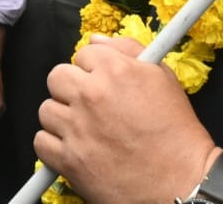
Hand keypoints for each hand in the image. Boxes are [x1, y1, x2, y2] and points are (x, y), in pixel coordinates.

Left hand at [35, 35, 208, 202]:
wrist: (181, 181)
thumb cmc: (176, 133)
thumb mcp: (162, 79)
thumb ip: (128, 49)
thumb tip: (97, 41)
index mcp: (115, 71)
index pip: (83, 53)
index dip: (92, 68)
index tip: (100, 81)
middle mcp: (92, 95)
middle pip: (57, 77)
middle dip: (71, 88)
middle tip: (88, 102)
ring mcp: (77, 128)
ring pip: (46, 109)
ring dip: (62, 117)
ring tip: (84, 127)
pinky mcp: (69, 159)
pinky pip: (41, 142)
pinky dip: (54, 146)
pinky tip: (75, 147)